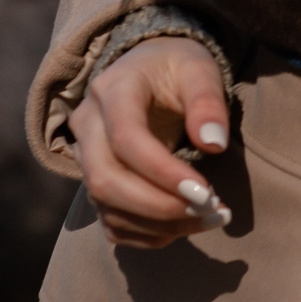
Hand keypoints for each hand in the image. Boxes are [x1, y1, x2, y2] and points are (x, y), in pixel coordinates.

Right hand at [72, 36, 234, 247]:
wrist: (147, 68)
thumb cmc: (176, 68)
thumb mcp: (199, 69)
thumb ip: (207, 101)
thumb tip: (214, 144)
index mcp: (113, 91)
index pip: (126, 139)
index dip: (163, 172)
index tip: (205, 193)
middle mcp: (88, 126)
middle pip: (105, 180)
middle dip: (159, 206)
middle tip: (211, 210)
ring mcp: (85, 157)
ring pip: (106, 206)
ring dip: (160, 224)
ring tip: (212, 218)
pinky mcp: (97, 181)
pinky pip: (112, 222)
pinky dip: (149, 233)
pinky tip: (187, 225)